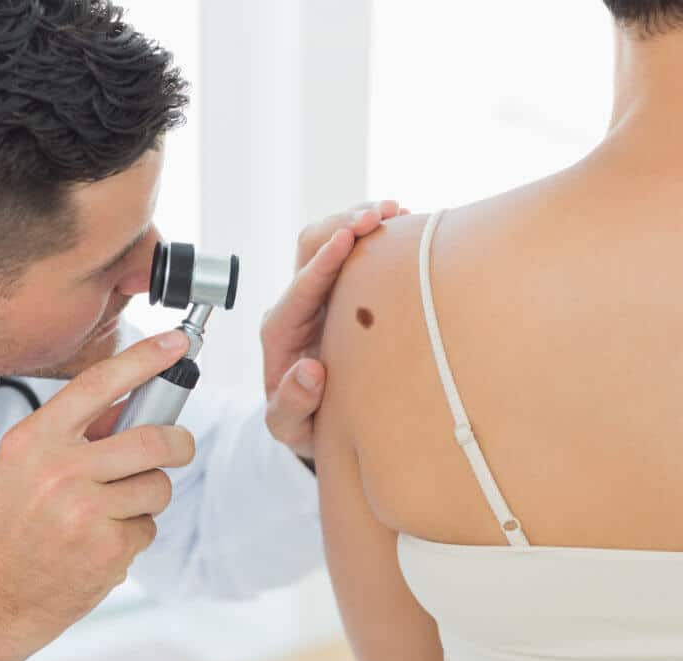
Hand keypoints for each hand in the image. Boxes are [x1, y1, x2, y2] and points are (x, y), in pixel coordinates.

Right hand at [0, 331, 195, 660]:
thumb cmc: (6, 528)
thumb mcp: (22, 465)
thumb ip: (73, 433)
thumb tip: (129, 406)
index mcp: (35, 440)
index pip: (99, 383)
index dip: (144, 359)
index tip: (176, 344)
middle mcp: (61, 471)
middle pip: (153, 439)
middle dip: (177, 444)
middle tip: (177, 448)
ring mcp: (86, 511)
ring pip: (157, 487)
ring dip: (147, 498)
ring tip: (110, 512)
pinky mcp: (108, 549)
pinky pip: (149, 527)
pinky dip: (134, 534)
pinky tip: (100, 543)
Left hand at [262, 200, 407, 460]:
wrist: (314, 421)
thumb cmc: (301, 423)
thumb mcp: (289, 427)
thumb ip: (293, 405)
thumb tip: (310, 371)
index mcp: (280, 332)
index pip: (300, 288)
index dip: (324, 262)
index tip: (347, 238)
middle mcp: (296, 305)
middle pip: (309, 248)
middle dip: (342, 225)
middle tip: (379, 215)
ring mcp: (317, 294)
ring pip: (329, 240)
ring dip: (358, 219)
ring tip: (395, 210)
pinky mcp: (340, 291)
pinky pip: (354, 252)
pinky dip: (375, 234)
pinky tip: (402, 225)